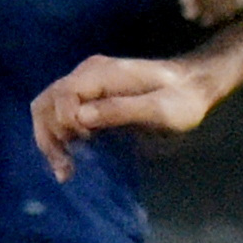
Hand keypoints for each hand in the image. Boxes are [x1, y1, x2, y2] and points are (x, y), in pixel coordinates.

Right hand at [30, 53, 221, 180]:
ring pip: (50, 109)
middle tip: (65, 168)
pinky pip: (64, 115)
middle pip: (47, 102)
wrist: (196, 86)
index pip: (62, 95)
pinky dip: (60, 136)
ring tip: (64, 169)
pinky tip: (70, 158)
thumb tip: (79, 118)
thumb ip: (120, 110)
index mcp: (100, 73)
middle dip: (49, 135)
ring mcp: (88, 84)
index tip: (84, 142)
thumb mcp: (159, 109)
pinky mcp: (92, 97)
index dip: (65, 121)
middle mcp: (87, 75)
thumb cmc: (182, 100)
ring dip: (50, 139)